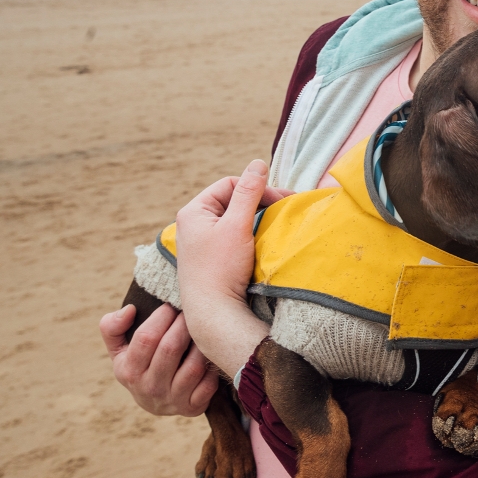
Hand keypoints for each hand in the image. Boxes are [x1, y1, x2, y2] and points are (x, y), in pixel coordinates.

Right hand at [99, 301, 218, 415]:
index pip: (146, 338)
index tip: (171, 305)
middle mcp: (149, 388)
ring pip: (194, 366)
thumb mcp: (118, 350)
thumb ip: (112, 327)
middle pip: (171, 348)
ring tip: (204, 329)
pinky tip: (211, 355)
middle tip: (192, 311)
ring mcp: (172, 400)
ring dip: (202, 344)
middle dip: (184, 324)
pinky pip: (209, 383)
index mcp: (128, 371)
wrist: (153, 402)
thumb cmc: (138, 365)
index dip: (162, 316)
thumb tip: (129, 310)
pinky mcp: (192, 408)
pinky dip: (213, 367)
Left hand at [176, 160, 292, 376]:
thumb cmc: (221, 269)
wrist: (213, 313)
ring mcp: (202, 242)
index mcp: (193, 211)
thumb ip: (249, 193)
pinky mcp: (211, 258)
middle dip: (258, 203)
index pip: (230, 184)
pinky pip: (233, 236)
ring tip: (275, 226)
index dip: (256, 189)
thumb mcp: (237, 225)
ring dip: (256, 219)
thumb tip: (258, 163)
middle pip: (232, 201)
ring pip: (234, 219)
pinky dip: (250, 235)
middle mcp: (194, 224)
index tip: (280, 201)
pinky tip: (263, 243)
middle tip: (284, 210)